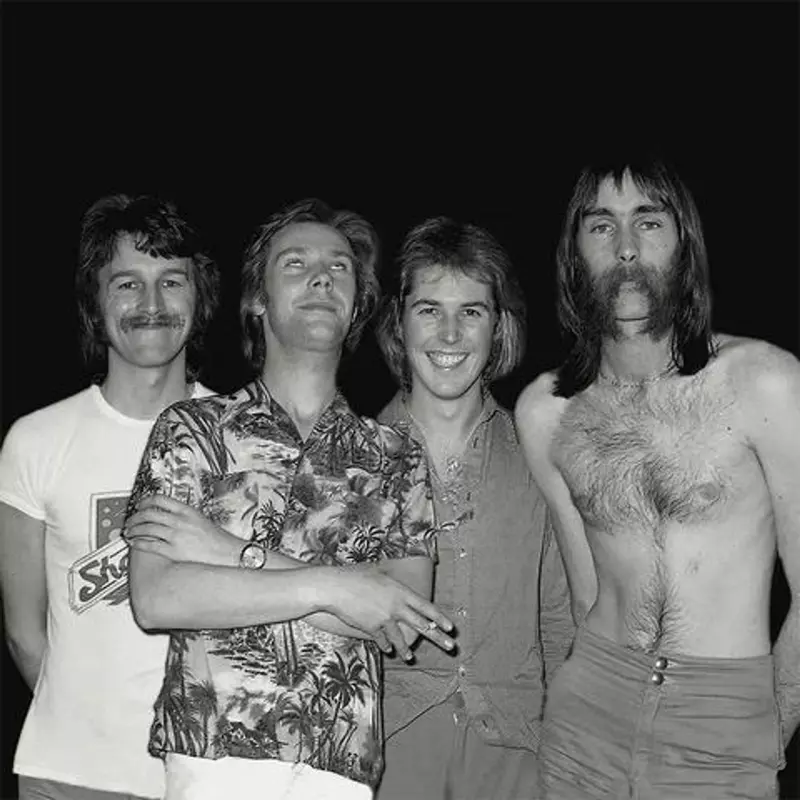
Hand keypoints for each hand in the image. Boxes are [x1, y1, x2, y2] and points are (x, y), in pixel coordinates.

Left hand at [124, 495, 240, 566]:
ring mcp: (176, 536)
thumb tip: (168, 516)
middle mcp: (180, 521)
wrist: (228, 554)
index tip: (140, 505)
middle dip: (135, 516)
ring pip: (147, 528)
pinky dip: (139, 543)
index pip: (160, 499)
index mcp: (187, 511)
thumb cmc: (218, 540)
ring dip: (134, 529)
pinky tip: (135, 543)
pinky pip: (150, 544)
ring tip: (129, 532)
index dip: (146, 501)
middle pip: (149, 513)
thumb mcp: (201, 520)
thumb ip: (185, 517)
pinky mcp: (173, 551)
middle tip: (130, 520)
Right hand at [319, 567, 454, 661]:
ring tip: (410, 657)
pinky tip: (387, 650)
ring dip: (406, 649)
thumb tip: (400, 584)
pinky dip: (386, 646)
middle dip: (438, 637)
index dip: (440, 618)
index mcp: (401, 591)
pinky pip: (383, 641)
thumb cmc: (356, 577)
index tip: (451, 627)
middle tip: (451, 647)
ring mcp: (384, 618)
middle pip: (422, 625)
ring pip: (401, 638)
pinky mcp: (372, 628)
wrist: (336, 588)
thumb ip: (393, 585)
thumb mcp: (380, 575)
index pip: (426, 607)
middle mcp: (396, 606)